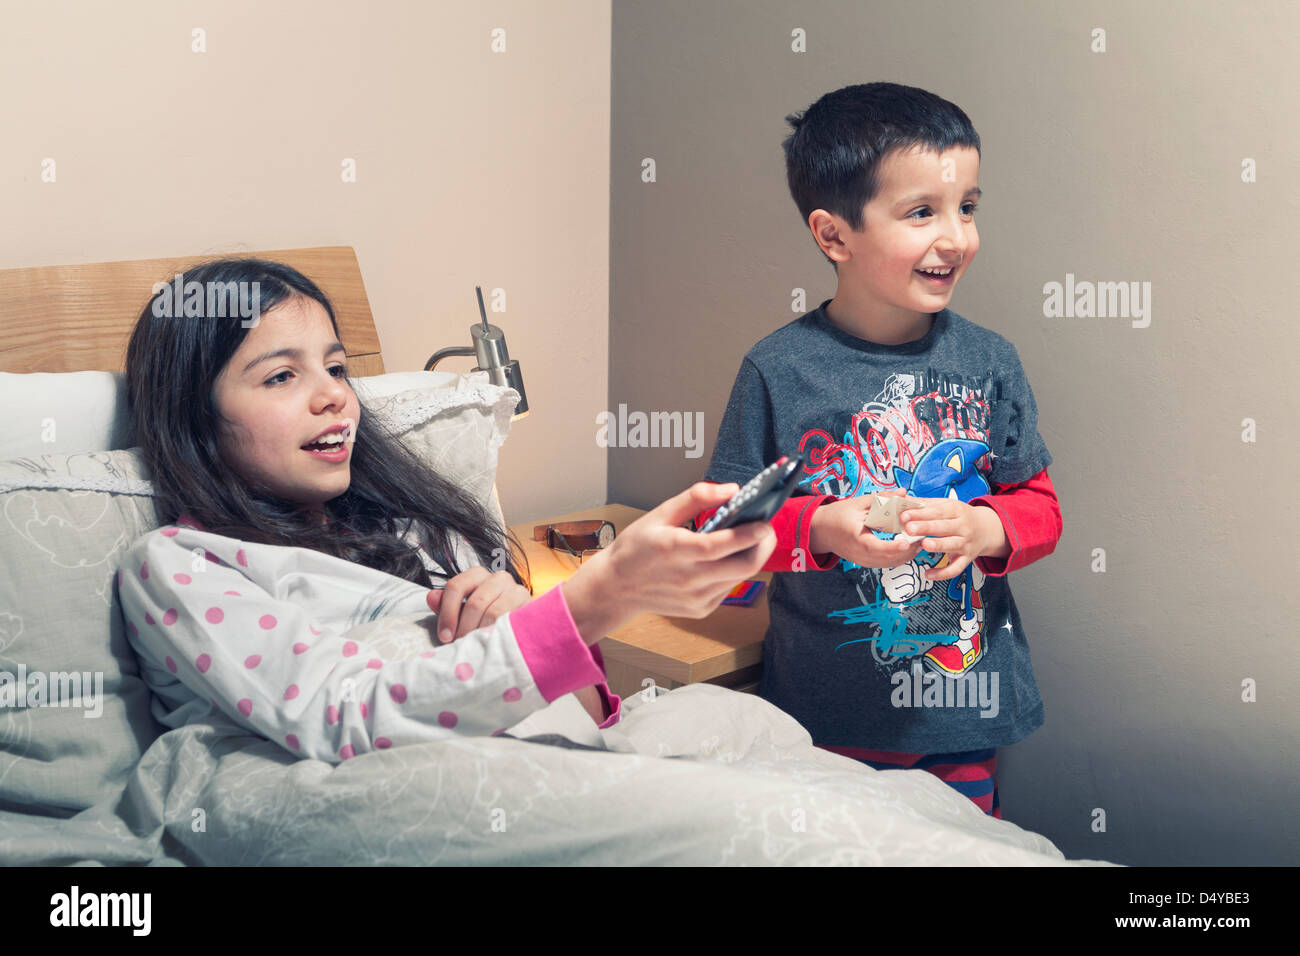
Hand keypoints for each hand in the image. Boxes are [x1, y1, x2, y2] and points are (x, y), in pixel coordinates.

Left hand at [425, 567, 531, 641]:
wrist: (520, 628)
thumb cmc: (485, 619)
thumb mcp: (462, 613)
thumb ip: (446, 606)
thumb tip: (431, 597)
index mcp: (478, 575)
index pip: (456, 586)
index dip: (447, 613)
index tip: (444, 636)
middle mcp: (499, 578)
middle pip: (475, 602)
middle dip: (464, 628)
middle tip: (461, 646)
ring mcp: (517, 590)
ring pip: (492, 612)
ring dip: (480, 633)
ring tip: (476, 647)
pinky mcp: (530, 605)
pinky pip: (510, 620)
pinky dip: (497, 633)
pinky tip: (492, 644)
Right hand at [562, 482, 777, 642]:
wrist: (616, 587)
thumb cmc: (636, 547)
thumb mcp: (660, 513)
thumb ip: (697, 498)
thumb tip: (733, 490)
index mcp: (676, 551)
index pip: (721, 545)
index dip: (749, 534)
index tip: (765, 521)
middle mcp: (689, 579)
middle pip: (744, 566)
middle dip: (764, 546)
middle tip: (766, 528)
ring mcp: (697, 598)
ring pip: (741, 577)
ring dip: (751, 556)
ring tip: (750, 539)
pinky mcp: (701, 609)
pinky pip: (729, 588)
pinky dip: (734, 571)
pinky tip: (726, 558)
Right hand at [808, 489, 925, 568]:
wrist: (820, 531)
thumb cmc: (837, 515)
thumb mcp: (858, 503)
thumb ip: (882, 498)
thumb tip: (903, 492)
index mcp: (856, 538)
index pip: (877, 547)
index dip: (893, 547)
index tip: (907, 542)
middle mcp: (859, 554)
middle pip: (887, 559)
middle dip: (907, 551)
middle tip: (922, 539)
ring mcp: (862, 560)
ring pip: (888, 564)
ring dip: (905, 556)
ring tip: (919, 543)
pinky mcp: (865, 562)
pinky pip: (885, 564)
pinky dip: (898, 558)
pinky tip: (907, 548)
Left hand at [900, 499, 998, 582]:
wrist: (986, 529)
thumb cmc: (960, 516)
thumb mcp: (947, 505)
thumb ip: (925, 504)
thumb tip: (902, 498)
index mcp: (956, 510)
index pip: (936, 511)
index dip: (920, 513)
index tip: (904, 515)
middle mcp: (963, 527)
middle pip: (943, 527)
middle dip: (926, 527)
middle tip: (910, 528)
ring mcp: (965, 543)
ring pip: (952, 545)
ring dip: (938, 545)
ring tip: (924, 545)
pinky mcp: (966, 558)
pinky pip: (955, 568)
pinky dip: (943, 573)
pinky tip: (929, 574)